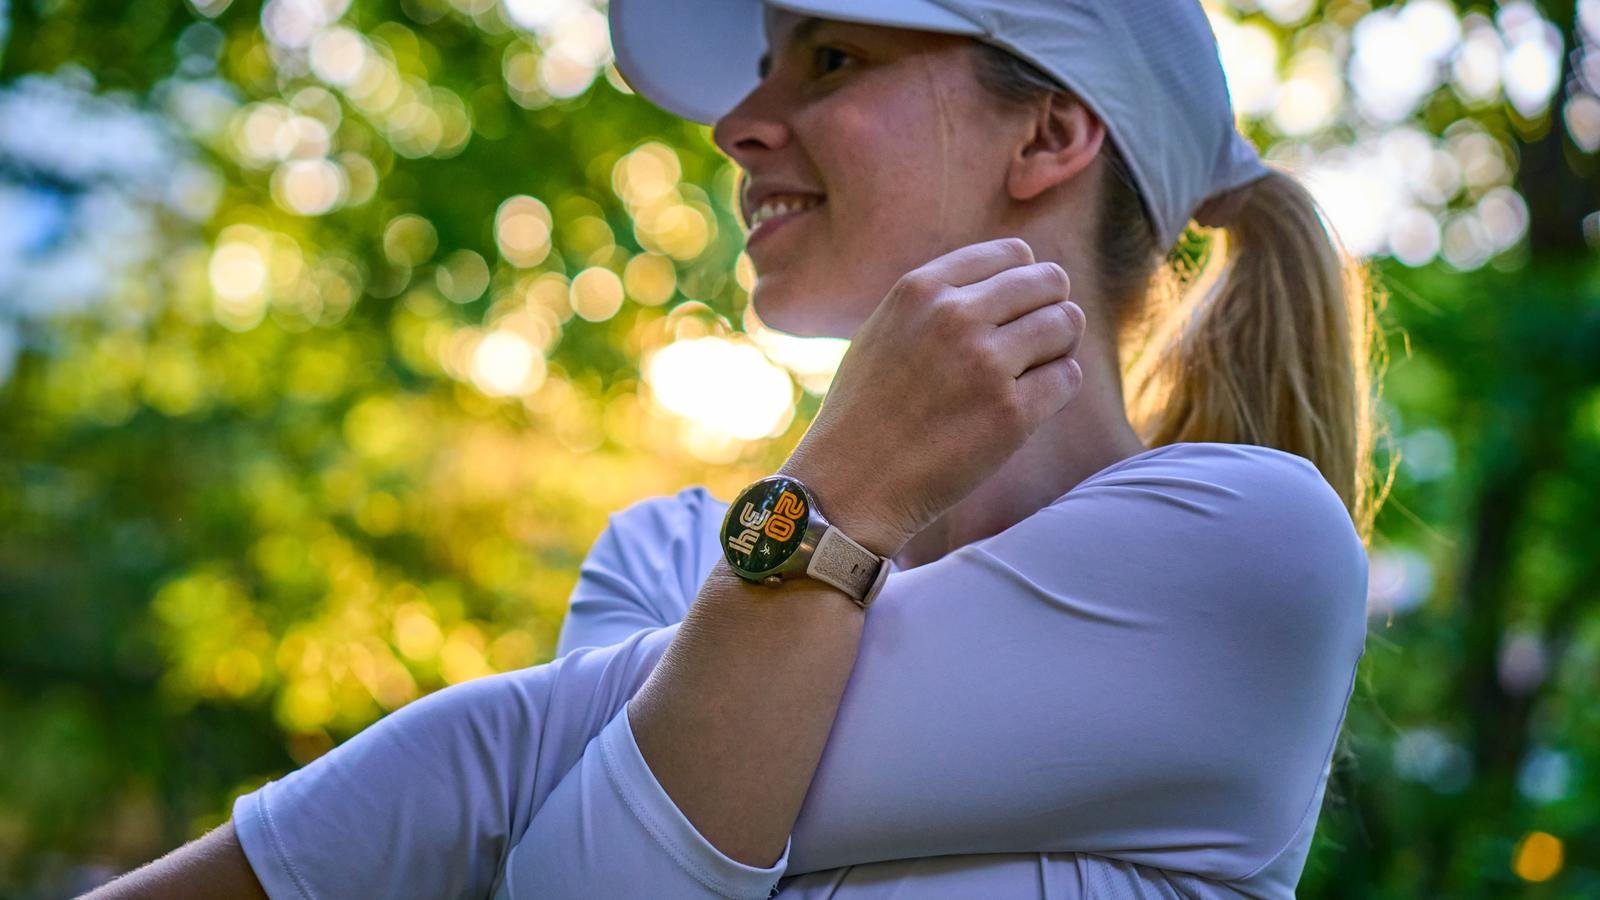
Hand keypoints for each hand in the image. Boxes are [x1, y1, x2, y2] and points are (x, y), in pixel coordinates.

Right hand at [781, 237, 1085, 556]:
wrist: (849, 486)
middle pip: (1049, 282)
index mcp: (921, 289)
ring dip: (1058, 349)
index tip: (1016, 312)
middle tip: (1033, 346)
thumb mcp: (885, 330)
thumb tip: (1009, 280)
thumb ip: (938, 299)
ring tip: (1028, 376)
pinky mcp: (1010, 414)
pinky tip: (1025, 408)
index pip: (1014, 254)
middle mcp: (954, 316)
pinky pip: (1068, 377)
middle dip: (1050, 310)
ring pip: (1067, 324)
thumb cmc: (866, 413)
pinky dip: (1056, 390)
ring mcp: (985, 363)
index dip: (1025, 282)